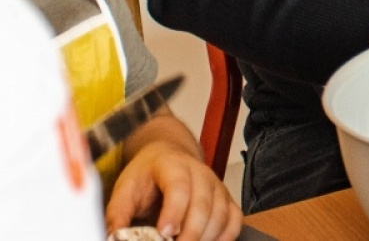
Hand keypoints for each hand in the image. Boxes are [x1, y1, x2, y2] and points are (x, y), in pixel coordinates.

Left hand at [105, 131, 240, 240]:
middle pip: (203, 203)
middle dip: (191, 233)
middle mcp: (200, 173)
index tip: (164, 232)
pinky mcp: (225, 198)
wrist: (167, 157)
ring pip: (221, 213)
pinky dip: (226, 236)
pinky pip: (234, 219)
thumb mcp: (124, 190)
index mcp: (173, 165)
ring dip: (206, 237)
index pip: (179, 186)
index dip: (174, 210)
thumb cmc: (145, 176)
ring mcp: (216, 186)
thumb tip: (113, 238)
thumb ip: (117, 215)